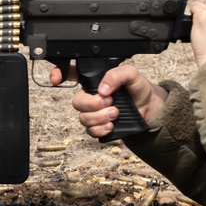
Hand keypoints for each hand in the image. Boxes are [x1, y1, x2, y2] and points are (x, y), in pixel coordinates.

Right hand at [49, 63, 167, 139]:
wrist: (150, 109)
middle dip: (92, 104)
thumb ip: (117, 75)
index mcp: (95, 79)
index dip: (58, 74)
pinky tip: (111, 125)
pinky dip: (100, 129)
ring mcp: (94, 112)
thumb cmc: (139, 88)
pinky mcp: (99, 126)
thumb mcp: (131, 74)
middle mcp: (91, 95)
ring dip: (99, 117)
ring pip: (82, 118)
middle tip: (110, 102)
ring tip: (115, 114)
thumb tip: (103, 88)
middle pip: (76, 101)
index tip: (56, 79)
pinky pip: (90, 131)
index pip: (70, 74)